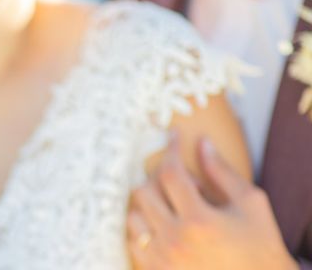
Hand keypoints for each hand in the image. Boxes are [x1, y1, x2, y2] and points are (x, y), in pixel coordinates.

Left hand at [126, 135, 297, 269]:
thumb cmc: (260, 248)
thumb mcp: (250, 205)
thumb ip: (222, 172)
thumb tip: (201, 143)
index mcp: (199, 220)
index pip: (170, 172)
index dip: (171, 149)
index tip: (173, 136)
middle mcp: (174, 241)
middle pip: (144, 191)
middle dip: (160, 178)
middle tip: (182, 182)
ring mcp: (162, 260)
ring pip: (134, 216)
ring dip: (149, 204)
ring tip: (174, 207)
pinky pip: (134, 242)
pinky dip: (144, 229)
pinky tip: (165, 226)